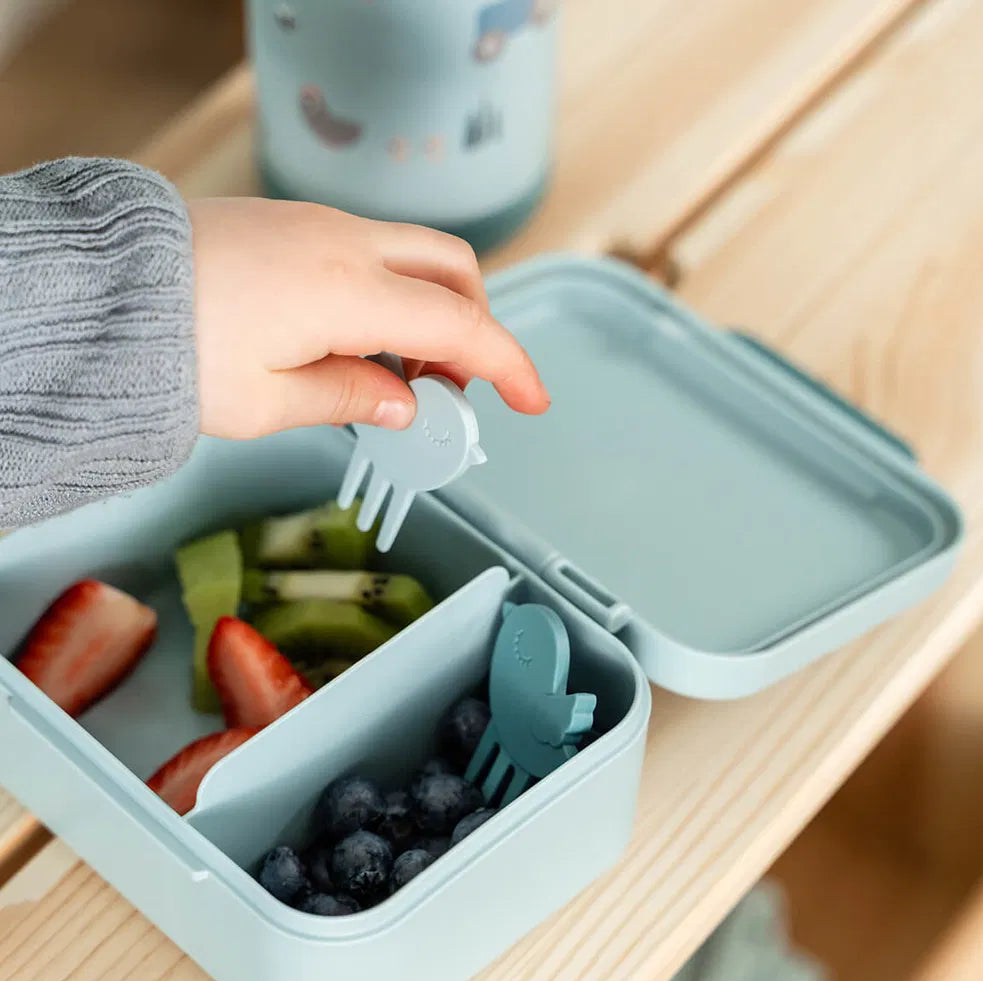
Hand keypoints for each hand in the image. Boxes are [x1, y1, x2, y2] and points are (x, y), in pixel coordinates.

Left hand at [189, 197, 549, 438]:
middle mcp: (346, 246)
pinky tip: (360, 341)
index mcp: (349, 294)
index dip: (509, 367)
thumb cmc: (170, 349)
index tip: (535, 400)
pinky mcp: (293, 226)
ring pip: (415, 256)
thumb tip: (403, 404)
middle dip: (475, 327)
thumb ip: (351, 398)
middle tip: (455, 389)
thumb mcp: (266, 402)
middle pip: (453, 270)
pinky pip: (371, 252)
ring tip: (402, 375)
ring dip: (431, 311)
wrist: (100, 290)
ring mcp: (319, 227)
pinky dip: (391, 294)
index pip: (461, 327)